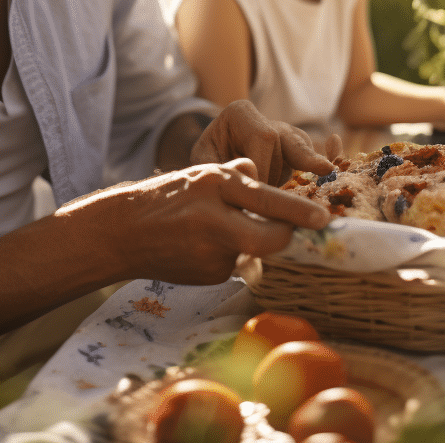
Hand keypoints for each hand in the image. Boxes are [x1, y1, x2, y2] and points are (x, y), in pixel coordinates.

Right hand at [76, 158, 329, 284]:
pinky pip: (233, 264)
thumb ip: (237, 173)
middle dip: (286, 239)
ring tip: (213, 232)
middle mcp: (214, 218)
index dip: (299, 212)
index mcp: (215, 184)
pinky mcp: (208, 275)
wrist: (121, 231)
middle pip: (270, 239)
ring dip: (246, 242)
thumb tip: (262, 170)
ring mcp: (209, 251)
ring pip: (252, 250)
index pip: (267, 199)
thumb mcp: (201, 172)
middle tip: (290, 233)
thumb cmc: (166, 196)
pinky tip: (200, 249)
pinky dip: (226, 256)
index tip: (323, 219)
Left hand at [189, 100, 334, 183]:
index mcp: (240, 113)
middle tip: (274, 201)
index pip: (263, 136)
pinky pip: (315, 155)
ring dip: (299, 175)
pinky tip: (332, 165)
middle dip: (280, 173)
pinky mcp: (298, 152)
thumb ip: (221, 167)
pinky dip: (324, 162)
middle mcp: (267, 119)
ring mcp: (285, 134)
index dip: (263, 167)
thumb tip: (252, 176)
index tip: (254, 193)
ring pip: (302, 149)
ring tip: (316, 182)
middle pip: (286, 141)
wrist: (212, 166)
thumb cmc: (207, 161)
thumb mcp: (203, 161)